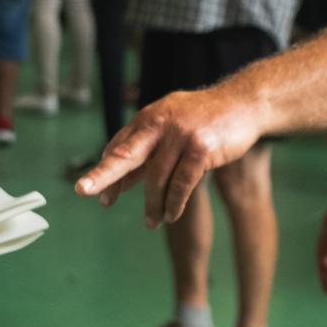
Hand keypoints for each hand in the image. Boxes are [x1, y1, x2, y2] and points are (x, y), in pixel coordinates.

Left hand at [75, 84, 264, 225]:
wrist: (244, 103)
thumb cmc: (205, 120)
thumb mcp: (171, 127)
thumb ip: (146, 152)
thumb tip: (117, 184)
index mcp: (149, 117)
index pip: (119, 146)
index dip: (105, 170)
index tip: (94, 192)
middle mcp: (160, 123)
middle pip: (125, 154)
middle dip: (103, 174)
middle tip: (83, 191)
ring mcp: (181, 135)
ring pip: (157, 179)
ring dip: (152, 205)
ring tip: (151, 222)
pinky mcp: (201, 148)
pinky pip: (182, 184)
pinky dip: (174, 203)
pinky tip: (171, 215)